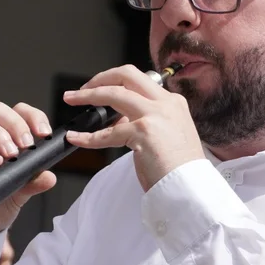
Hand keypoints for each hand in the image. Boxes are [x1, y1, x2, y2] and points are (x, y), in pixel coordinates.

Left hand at [63, 65, 204, 190]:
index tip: (102, 89)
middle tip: (83, 88)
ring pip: (113, 93)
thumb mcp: (168, 136)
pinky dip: (87, 136)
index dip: (117, 83)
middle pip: (127, 75)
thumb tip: (122, 119)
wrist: (192, 189)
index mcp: (173, 103)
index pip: (140, 82)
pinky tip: (76, 138)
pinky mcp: (144, 132)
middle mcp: (166, 104)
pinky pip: (107, 132)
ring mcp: (155, 115)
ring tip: (72, 100)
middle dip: (100, 77)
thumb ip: (148, 122)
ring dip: (87, 96)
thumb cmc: (180, 171)